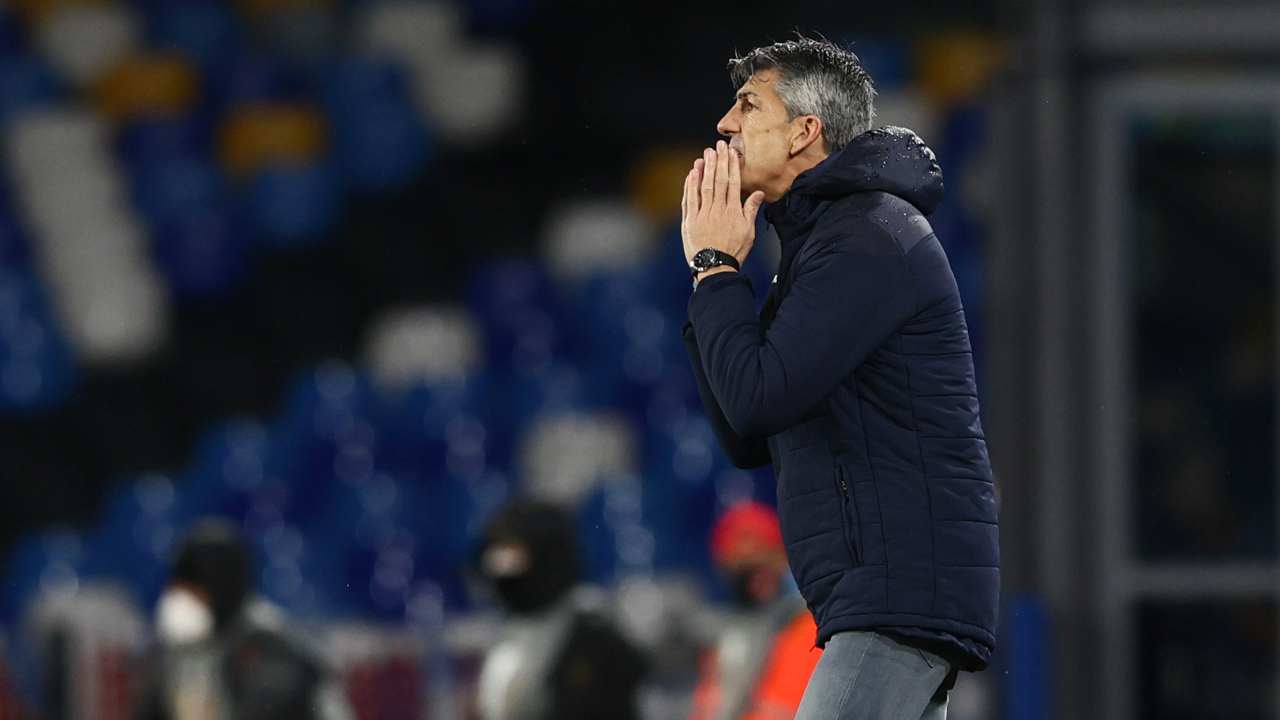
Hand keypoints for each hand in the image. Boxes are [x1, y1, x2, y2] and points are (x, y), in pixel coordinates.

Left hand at [681, 140, 765, 266]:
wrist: (715, 268)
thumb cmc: (734, 251)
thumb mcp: (748, 232)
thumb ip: (751, 210)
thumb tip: (758, 193)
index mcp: (732, 211)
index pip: (732, 183)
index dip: (731, 166)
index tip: (731, 152)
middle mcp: (717, 210)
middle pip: (718, 181)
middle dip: (718, 161)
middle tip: (717, 146)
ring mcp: (701, 215)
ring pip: (703, 187)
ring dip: (704, 169)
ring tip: (705, 155)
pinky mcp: (689, 221)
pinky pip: (689, 200)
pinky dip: (690, 186)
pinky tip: (691, 174)